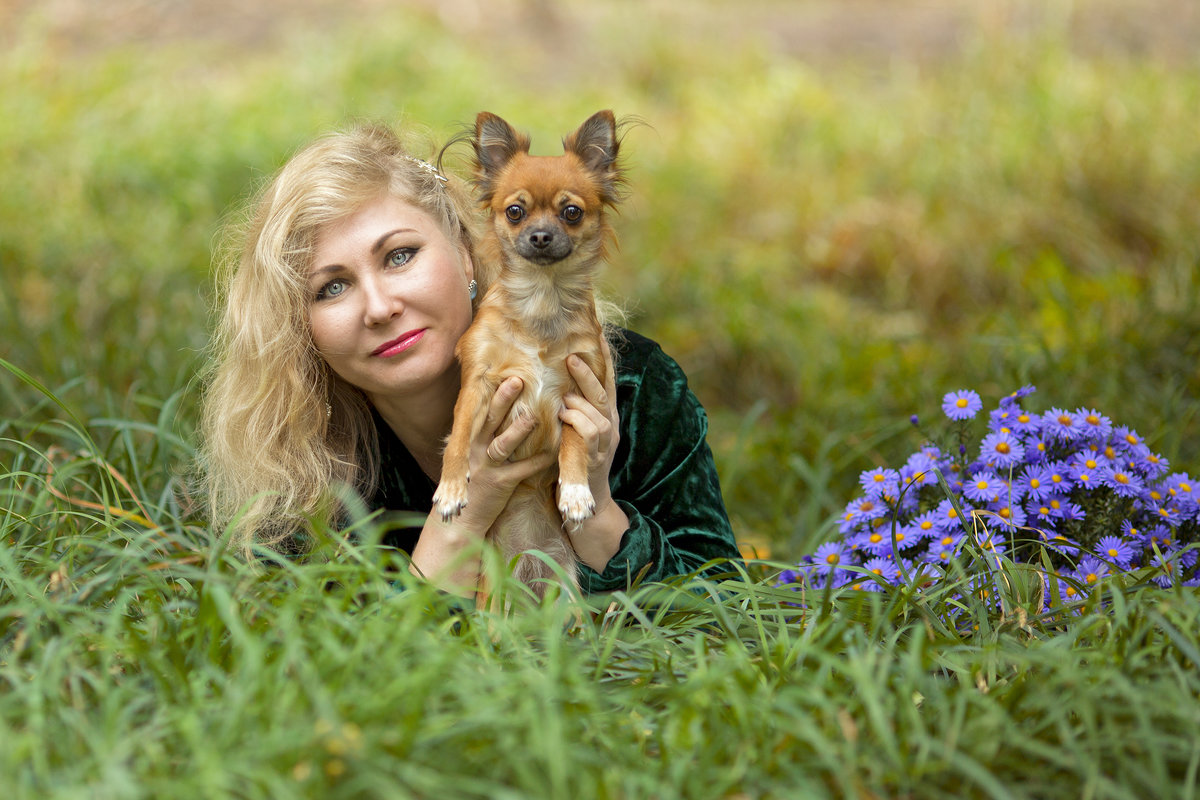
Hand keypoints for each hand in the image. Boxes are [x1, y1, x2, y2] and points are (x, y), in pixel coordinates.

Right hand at [413, 376, 552, 591]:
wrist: (462, 518)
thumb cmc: (473, 481)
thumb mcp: (472, 453)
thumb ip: (484, 432)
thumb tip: (499, 406)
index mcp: (469, 438)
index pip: (481, 410)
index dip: (493, 392)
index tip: (505, 371)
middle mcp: (474, 449)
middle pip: (490, 420)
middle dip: (503, 400)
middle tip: (517, 380)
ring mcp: (486, 467)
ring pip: (502, 444)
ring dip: (519, 429)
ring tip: (534, 415)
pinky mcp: (500, 484)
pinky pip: (521, 470)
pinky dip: (537, 461)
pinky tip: (551, 452)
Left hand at [559, 345, 619, 518]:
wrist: (587, 498)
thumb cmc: (575, 460)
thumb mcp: (574, 429)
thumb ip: (573, 407)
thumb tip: (559, 382)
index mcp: (606, 417)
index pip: (607, 383)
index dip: (605, 360)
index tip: (599, 334)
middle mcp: (610, 427)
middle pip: (604, 394)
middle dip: (589, 375)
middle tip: (570, 357)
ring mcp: (606, 443)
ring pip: (599, 413)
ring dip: (580, 401)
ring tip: (563, 397)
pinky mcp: (596, 458)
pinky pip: (591, 433)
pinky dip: (578, 421)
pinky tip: (564, 416)